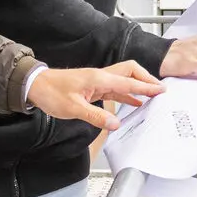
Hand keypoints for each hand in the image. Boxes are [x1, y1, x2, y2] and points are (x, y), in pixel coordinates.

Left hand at [27, 61, 162, 130]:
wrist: (35, 86)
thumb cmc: (50, 93)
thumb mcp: (72, 108)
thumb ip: (95, 115)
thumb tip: (115, 123)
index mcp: (98, 78)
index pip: (128, 80)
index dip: (146, 86)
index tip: (161, 90)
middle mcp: (100, 76)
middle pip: (130, 72)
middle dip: (146, 79)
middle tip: (160, 90)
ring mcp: (97, 81)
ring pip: (124, 80)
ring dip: (138, 86)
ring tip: (152, 96)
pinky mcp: (93, 87)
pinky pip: (115, 89)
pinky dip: (127, 94)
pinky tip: (133, 103)